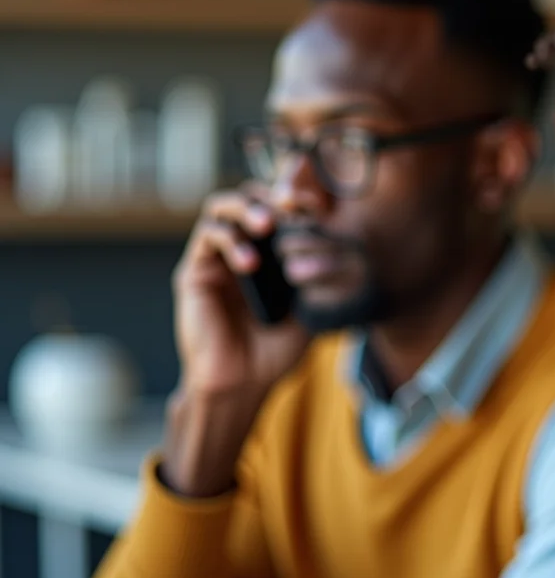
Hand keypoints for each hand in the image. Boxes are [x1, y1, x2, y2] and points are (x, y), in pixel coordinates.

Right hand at [173, 186, 309, 396]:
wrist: (242, 384)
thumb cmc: (276, 350)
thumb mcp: (309, 308)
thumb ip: (318, 274)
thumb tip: (338, 239)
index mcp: (271, 253)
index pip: (280, 208)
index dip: (297, 199)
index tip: (318, 205)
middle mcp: (242, 249)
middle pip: (250, 196)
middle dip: (271, 194)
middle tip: (291, 205)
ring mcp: (217, 258)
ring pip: (222, 207)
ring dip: (247, 207)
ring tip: (268, 224)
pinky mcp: (195, 271)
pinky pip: (207, 236)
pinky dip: (231, 240)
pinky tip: (251, 263)